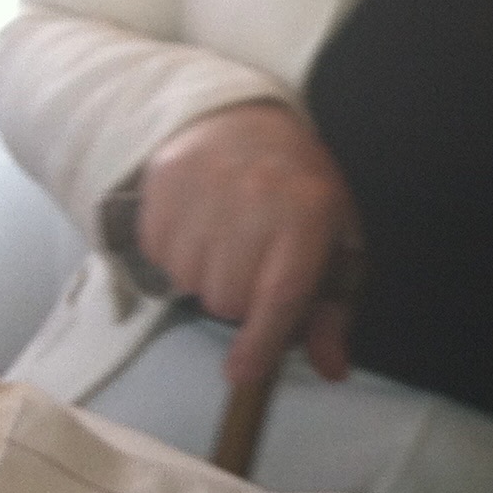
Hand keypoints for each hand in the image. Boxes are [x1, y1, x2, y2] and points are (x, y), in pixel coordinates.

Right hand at [136, 101, 362, 384]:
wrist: (244, 118)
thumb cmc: (298, 189)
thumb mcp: (334, 240)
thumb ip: (332, 309)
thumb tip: (333, 367)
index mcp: (308, 211)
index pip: (281, 294)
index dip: (261, 342)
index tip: (243, 373)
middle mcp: (256, 196)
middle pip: (228, 299)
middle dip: (239, 299)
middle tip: (252, 265)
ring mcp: (205, 186)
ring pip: (190, 282)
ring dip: (205, 276)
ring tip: (226, 239)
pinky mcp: (164, 181)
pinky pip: (158, 256)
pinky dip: (175, 254)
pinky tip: (199, 225)